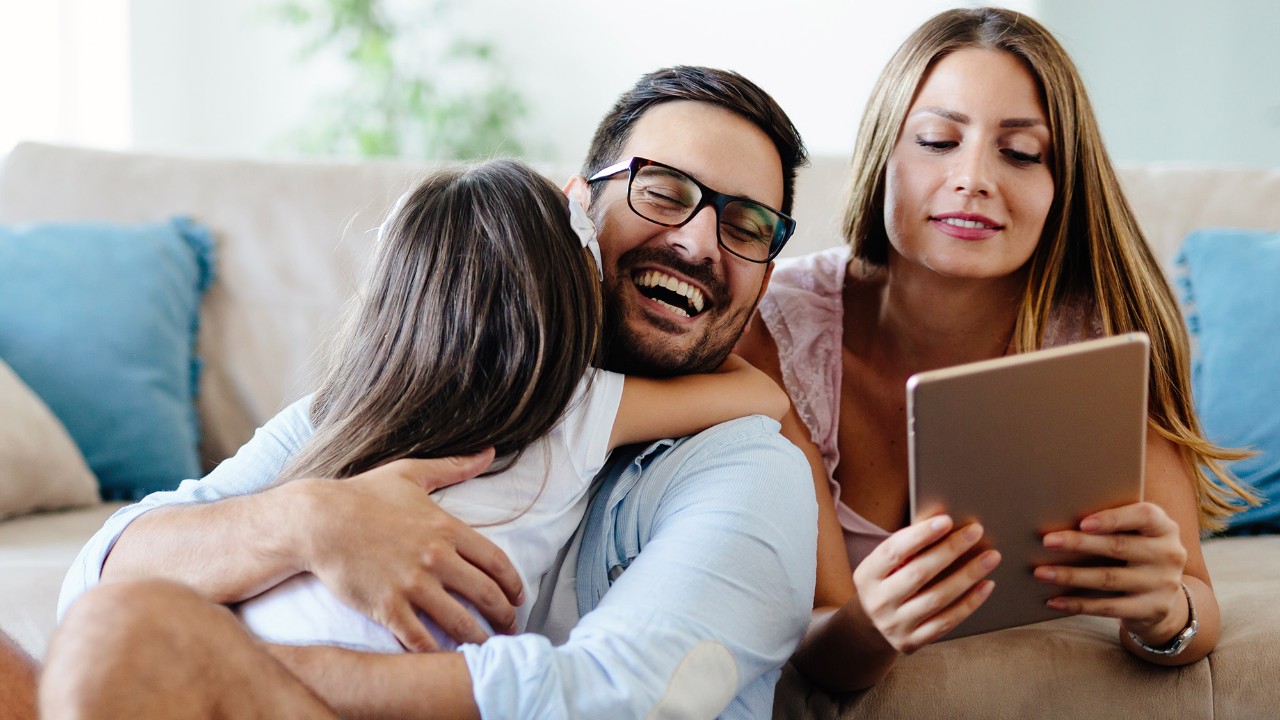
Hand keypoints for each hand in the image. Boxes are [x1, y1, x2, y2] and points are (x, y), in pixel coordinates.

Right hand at [288, 450, 524, 651]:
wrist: (317, 521)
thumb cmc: (363, 495)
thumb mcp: (411, 474)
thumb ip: (454, 466)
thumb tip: (489, 452)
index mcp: (447, 529)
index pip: (497, 562)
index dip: (513, 584)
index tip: (519, 598)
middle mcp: (436, 559)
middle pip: (486, 595)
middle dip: (504, 616)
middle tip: (510, 628)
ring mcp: (412, 585)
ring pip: (459, 622)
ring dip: (478, 639)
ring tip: (486, 648)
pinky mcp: (387, 608)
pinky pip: (420, 639)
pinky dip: (436, 653)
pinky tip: (445, 659)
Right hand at [853, 515, 1000, 653]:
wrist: (872, 627)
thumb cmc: (888, 582)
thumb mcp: (886, 564)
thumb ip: (909, 544)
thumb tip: (942, 518)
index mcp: (867, 575)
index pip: (893, 551)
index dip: (920, 535)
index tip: (946, 520)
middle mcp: (878, 601)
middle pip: (919, 573)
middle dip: (950, 550)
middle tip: (976, 531)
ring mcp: (895, 625)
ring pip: (937, 598)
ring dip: (968, 575)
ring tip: (991, 556)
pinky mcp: (912, 642)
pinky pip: (947, 622)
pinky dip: (970, 603)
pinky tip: (986, 585)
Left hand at [1036, 501, 1188, 644]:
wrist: (1163, 598)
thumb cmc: (1135, 554)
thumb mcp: (1135, 535)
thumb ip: (1112, 524)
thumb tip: (1058, 517)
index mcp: (1164, 527)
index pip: (1144, 516)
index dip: (1113, 518)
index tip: (1082, 523)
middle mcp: (1169, 554)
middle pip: (1119, 547)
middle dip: (1079, 544)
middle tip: (1047, 541)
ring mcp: (1164, 584)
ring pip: (1109, 578)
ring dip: (1071, 575)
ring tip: (1041, 572)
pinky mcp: (1153, 609)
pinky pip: (1109, 607)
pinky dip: (1078, 604)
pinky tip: (1054, 601)